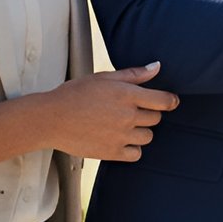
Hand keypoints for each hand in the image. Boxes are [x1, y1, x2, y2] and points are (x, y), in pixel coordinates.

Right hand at [36, 62, 179, 161]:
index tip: (170, 102)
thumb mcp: (105, 77)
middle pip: (156, 119)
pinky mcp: (112, 153)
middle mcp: (128, 116)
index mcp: (128, 95)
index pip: (164, 101)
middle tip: (133, 111)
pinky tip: (122, 140)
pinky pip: (136, 154)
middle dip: (149, 114)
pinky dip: (133, 149)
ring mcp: (121, 136)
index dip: (170, 101)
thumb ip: (134, 74)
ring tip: (125, 126)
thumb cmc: (76, 94)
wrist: (51, 118)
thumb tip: (157, 66)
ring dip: (141, 131)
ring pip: (148, 137)